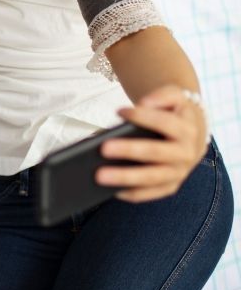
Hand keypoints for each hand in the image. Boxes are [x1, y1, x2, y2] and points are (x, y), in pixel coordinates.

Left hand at [96, 85, 207, 202]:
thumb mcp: (174, 96)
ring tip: (99, 176)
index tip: (119, 111)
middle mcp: (186, 154)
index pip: (164, 123)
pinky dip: (132, 193)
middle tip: (103, 149)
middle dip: (130, 150)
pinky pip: (151, 193)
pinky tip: (111, 190)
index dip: (142, 116)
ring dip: (126, 178)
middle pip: (156, 153)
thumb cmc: (174, 112)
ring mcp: (179, 173)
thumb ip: (162, 95)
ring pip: (152, 178)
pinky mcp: (170, 186)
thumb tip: (144, 103)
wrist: (191, 131)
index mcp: (187, 130)